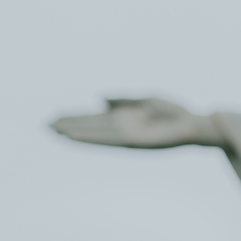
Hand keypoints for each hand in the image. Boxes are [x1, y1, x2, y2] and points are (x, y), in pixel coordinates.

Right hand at [51, 98, 222, 149]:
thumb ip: (124, 100)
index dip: (77, 118)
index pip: (96, 119)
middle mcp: (123, 129)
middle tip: (46, 125)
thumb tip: (100, 99)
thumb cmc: (176, 113)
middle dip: (71, 126)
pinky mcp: (134, 142)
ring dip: (75, 133)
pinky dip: (91, 138)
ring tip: (54, 131)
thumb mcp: (146, 100)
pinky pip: (108, 139)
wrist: (195, 125)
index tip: (58, 117)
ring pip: (95, 134)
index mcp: (125, 118)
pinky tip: (78, 136)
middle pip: (91, 127)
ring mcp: (127, 136)